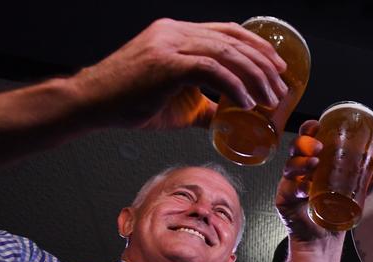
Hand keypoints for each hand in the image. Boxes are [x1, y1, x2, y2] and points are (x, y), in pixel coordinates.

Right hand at [71, 18, 287, 129]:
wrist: (91, 104)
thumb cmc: (130, 103)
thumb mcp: (176, 101)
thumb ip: (204, 104)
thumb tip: (228, 118)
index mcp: (177, 34)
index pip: (227, 32)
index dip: (256, 46)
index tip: (277, 64)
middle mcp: (175, 32)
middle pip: (233, 40)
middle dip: (263, 63)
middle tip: (281, 84)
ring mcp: (170, 44)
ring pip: (227, 53)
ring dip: (255, 76)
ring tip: (270, 98)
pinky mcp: (166, 63)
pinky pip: (211, 70)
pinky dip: (234, 86)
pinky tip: (247, 103)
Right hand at [275, 120, 372, 243]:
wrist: (324, 238)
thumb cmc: (337, 210)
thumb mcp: (359, 190)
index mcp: (315, 161)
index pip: (308, 138)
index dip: (309, 129)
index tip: (317, 125)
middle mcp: (300, 169)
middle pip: (296, 148)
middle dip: (304, 142)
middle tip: (319, 147)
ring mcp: (290, 183)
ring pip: (290, 165)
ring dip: (301, 162)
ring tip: (315, 164)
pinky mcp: (284, 199)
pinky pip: (288, 188)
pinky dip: (298, 187)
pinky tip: (306, 189)